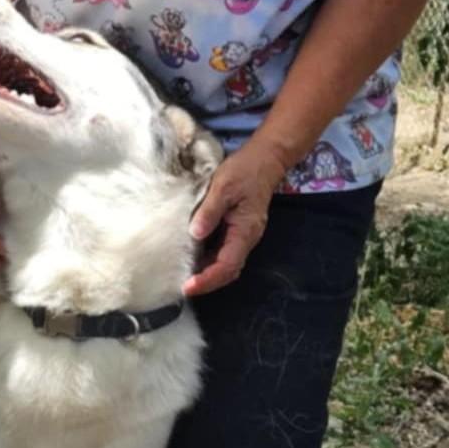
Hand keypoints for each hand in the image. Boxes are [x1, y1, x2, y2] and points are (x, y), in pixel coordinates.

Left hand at [183, 139, 288, 296]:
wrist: (265, 159)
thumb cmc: (245, 170)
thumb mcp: (223, 186)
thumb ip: (209, 211)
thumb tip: (195, 233)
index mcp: (245, 230)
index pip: (227, 265)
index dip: (208, 279)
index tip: (188, 286)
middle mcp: (247, 238)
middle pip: (228, 271)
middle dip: (207, 283)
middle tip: (183, 288)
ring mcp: (243, 236)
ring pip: (227, 265)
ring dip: (208, 274)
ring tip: (185, 278)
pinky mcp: (238, 231)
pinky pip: (224, 253)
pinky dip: (210, 261)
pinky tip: (193, 259)